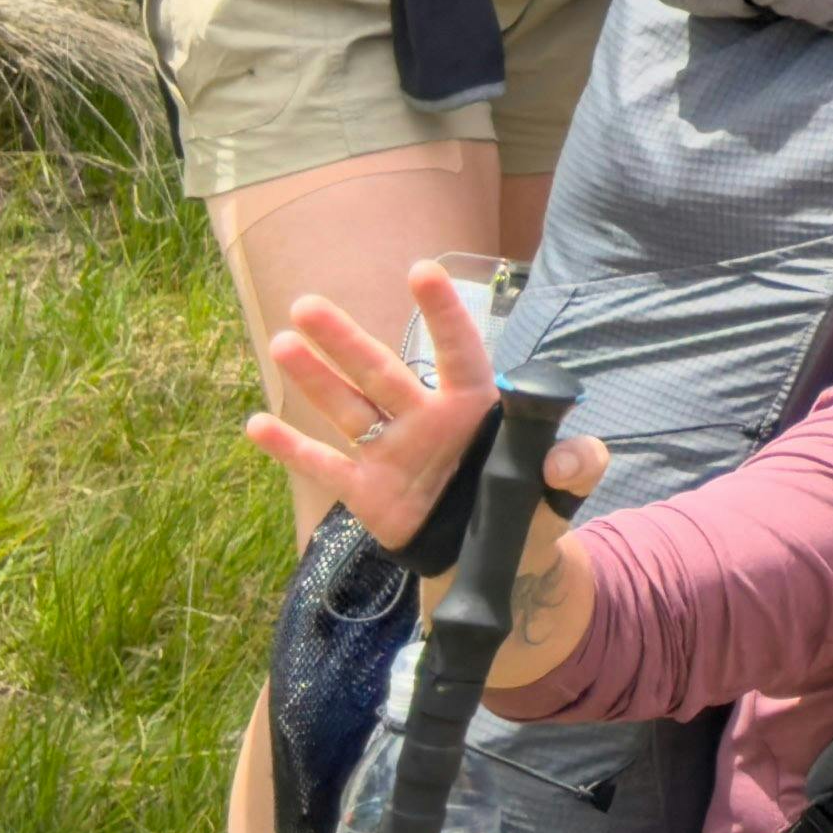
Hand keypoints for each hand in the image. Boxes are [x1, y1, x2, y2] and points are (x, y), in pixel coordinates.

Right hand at [243, 265, 604, 569]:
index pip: (460, 353)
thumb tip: (573, 456)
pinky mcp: (369, 491)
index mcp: (473, 409)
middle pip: (381, 373)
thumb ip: (575, 465)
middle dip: (346, 340)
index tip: (421, 271)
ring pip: (348, 408)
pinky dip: (292, 449)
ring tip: (284, 343)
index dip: (444, 315)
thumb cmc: (526, 508)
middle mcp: (425, 420)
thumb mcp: (561, 489)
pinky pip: (326, 466)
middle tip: (308, 304)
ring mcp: (392, 452)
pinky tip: (256, 425)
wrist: (491, 561)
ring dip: (315, 380)